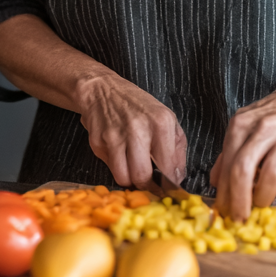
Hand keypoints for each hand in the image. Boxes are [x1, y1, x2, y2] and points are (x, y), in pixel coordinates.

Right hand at [77, 71, 187, 188]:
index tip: (167, 187)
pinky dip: (116, 166)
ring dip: (130, 180)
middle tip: (150, 184)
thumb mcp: (166, 118)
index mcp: (160, 123)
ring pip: (123, 178)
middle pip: (143, 177)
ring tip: (134, 171)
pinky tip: (119, 154)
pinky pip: (109, 167)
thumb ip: (177, 148)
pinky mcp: (97, 141)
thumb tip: (178, 177)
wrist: (102, 90)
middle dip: (147, 186)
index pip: (167, 168)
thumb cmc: (138, 106)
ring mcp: (115, 136)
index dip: (169, 184)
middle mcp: (137, 129)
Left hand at [210, 77, 275, 219]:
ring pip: (271, 174)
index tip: (223, 211)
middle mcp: (262, 129)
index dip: (225, 190)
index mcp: (241, 125)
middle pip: (244, 168)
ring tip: (263, 210)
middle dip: (240, 198)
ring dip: (265, 197)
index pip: (228, 162)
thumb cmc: (268, 121)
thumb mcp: (243, 130)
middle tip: (240, 218)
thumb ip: (228, 155)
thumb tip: (214, 183)